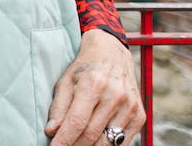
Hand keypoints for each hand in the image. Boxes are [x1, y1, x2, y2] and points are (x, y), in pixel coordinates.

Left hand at [45, 29, 144, 144]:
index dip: (64, 140)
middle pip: (91, 134)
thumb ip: (58, 108)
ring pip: (107, 142)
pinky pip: (123, 142)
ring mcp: (130, 106)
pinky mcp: (140, 115)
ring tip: (76, 144)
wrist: (113, 55)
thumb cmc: (84, 69)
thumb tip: (52, 131)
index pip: (77, 121)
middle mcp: (115, 95)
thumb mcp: (66, 81)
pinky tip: (95, 142)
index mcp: (94, 83)